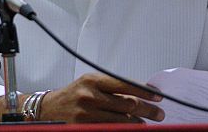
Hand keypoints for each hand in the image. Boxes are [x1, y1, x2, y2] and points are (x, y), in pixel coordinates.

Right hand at [39, 73, 163, 122]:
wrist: (48, 109)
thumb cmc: (72, 95)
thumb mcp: (89, 84)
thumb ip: (111, 87)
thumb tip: (140, 94)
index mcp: (92, 80)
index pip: (125, 84)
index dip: (144, 91)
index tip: (157, 95)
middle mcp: (90, 95)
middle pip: (128, 104)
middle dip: (148, 109)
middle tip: (159, 113)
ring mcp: (87, 113)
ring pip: (123, 120)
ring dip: (138, 123)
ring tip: (144, 123)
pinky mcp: (85, 127)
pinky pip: (111, 129)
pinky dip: (124, 129)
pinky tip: (130, 128)